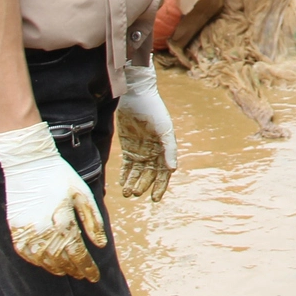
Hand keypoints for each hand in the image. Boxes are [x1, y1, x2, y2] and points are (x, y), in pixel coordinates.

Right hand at [0, 122, 107, 280]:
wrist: (28, 163)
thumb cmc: (60, 176)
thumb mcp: (83, 194)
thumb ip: (93, 220)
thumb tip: (101, 245)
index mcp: (63, 221)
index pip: (77, 255)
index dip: (87, 268)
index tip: (94, 276)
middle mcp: (43, 230)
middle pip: (61, 261)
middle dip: (74, 270)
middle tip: (83, 274)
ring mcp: (27, 232)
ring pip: (43, 261)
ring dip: (57, 268)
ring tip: (68, 270)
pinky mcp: (15, 230)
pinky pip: (27, 254)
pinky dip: (38, 262)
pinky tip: (47, 262)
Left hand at [116, 63, 177, 201]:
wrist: (136, 96)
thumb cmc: (154, 111)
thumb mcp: (164, 130)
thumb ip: (169, 149)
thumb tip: (173, 169)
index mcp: (164, 149)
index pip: (164, 173)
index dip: (161, 186)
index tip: (155, 199)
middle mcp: (153, 152)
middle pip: (149, 175)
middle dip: (143, 185)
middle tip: (136, 193)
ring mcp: (140, 150)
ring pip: (136, 172)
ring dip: (133, 183)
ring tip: (127, 193)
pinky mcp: (128, 147)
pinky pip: (126, 165)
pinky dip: (125, 175)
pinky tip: (122, 183)